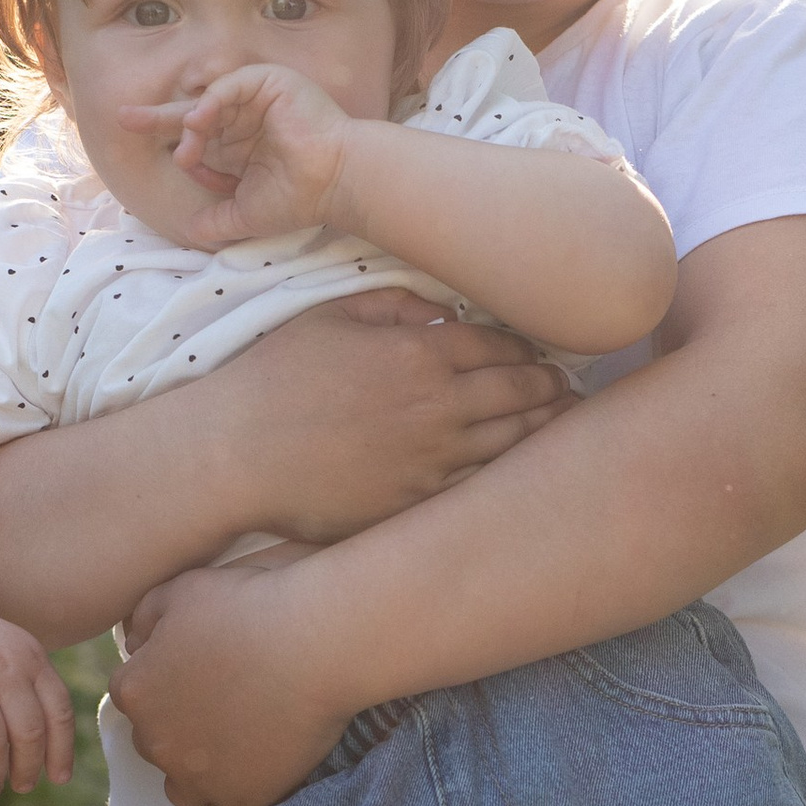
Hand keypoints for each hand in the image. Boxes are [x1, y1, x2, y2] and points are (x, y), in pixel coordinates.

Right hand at [0, 599, 75, 805]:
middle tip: (21, 786)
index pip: (59, 713)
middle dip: (27, 768)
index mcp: (31, 659)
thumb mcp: (15, 655)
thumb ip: (36, 693)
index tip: (57, 779)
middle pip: (28, 732)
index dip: (61, 753)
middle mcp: (1, 667)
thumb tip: (54, 761)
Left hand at [111, 551, 353, 805]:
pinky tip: (257, 769)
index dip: (166, 682)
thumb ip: (144, 615)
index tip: (199, 672)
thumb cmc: (250, 605)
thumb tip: (135, 645)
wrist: (315, 641)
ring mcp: (197, 776)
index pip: (135, 696)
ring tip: (237, 745)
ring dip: (201, 771)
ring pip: (182, 787)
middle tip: (224, 703)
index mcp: (135, 690)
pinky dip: (236, 795)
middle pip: (156, 743)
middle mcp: (155, 741)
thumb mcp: (182, 587)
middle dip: (180, 728)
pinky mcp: (241, 799)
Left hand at [120, 61, 351, 240]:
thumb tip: (190, 233)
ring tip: (187, 150)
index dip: (176, 144)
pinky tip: (200, 119)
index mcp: (240, 146)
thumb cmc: (300, 198)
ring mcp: (257, 99)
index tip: (149, 149)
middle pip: (194, 116)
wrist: (334, 184)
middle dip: (158, 118)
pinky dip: (212, 100)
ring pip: (210, 104)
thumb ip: (217, 221)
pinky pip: (232, 85)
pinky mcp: (271, 82)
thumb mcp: (247, 213)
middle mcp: (245, 120)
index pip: (198, 141)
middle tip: (124, 118)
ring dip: (193, 125)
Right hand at [215, 289, 569, 542]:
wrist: (236, 454)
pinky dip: (508, 473)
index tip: (537, 351)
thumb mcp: (329, 317)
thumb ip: (392, 305)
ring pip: (510, 442)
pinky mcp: (416, 501)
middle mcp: (437, 407)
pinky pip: (478, 485)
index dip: (524, 348)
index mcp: (418, 353)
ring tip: (566, 421)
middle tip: (569, 385)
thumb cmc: (273, 378)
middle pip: (518, 392)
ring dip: (544, 428)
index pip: (496, 346)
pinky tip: (523, 469)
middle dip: (550, 386)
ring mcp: (431, 459)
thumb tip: (438, 310)